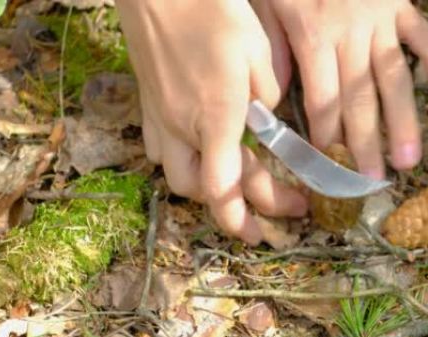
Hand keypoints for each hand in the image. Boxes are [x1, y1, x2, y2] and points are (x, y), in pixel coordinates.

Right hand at [115, 0, 307, 244]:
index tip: (278, 225)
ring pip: (178, 177)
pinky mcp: (147, 107)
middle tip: (280, 207)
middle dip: (242, 210)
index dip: (246, 219)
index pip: (224, 190)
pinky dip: (184, 163)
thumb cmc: (213, 11)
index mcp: (217, 117)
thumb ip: (267, 97)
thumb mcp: (258, 52)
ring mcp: (160, 120)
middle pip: (203, 192)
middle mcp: (184, 128)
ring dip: (208, 191)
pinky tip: (200, 153)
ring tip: (235, 186)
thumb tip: (265, 119)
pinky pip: (161, 151)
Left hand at [253, 0, 427, 178]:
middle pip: (359, 98)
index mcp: (313, 34)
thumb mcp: (263, 2)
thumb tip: (273, 94)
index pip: (322, 99)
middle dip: (365, 143)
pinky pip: (425, 39)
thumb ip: (270, 47)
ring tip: (409, 161)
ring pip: (394, 78)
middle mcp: (350, 33)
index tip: (328, 168)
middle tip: (372, 183)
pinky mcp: (400, 5)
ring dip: (403, 121)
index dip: (325, 136)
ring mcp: (380, 19)